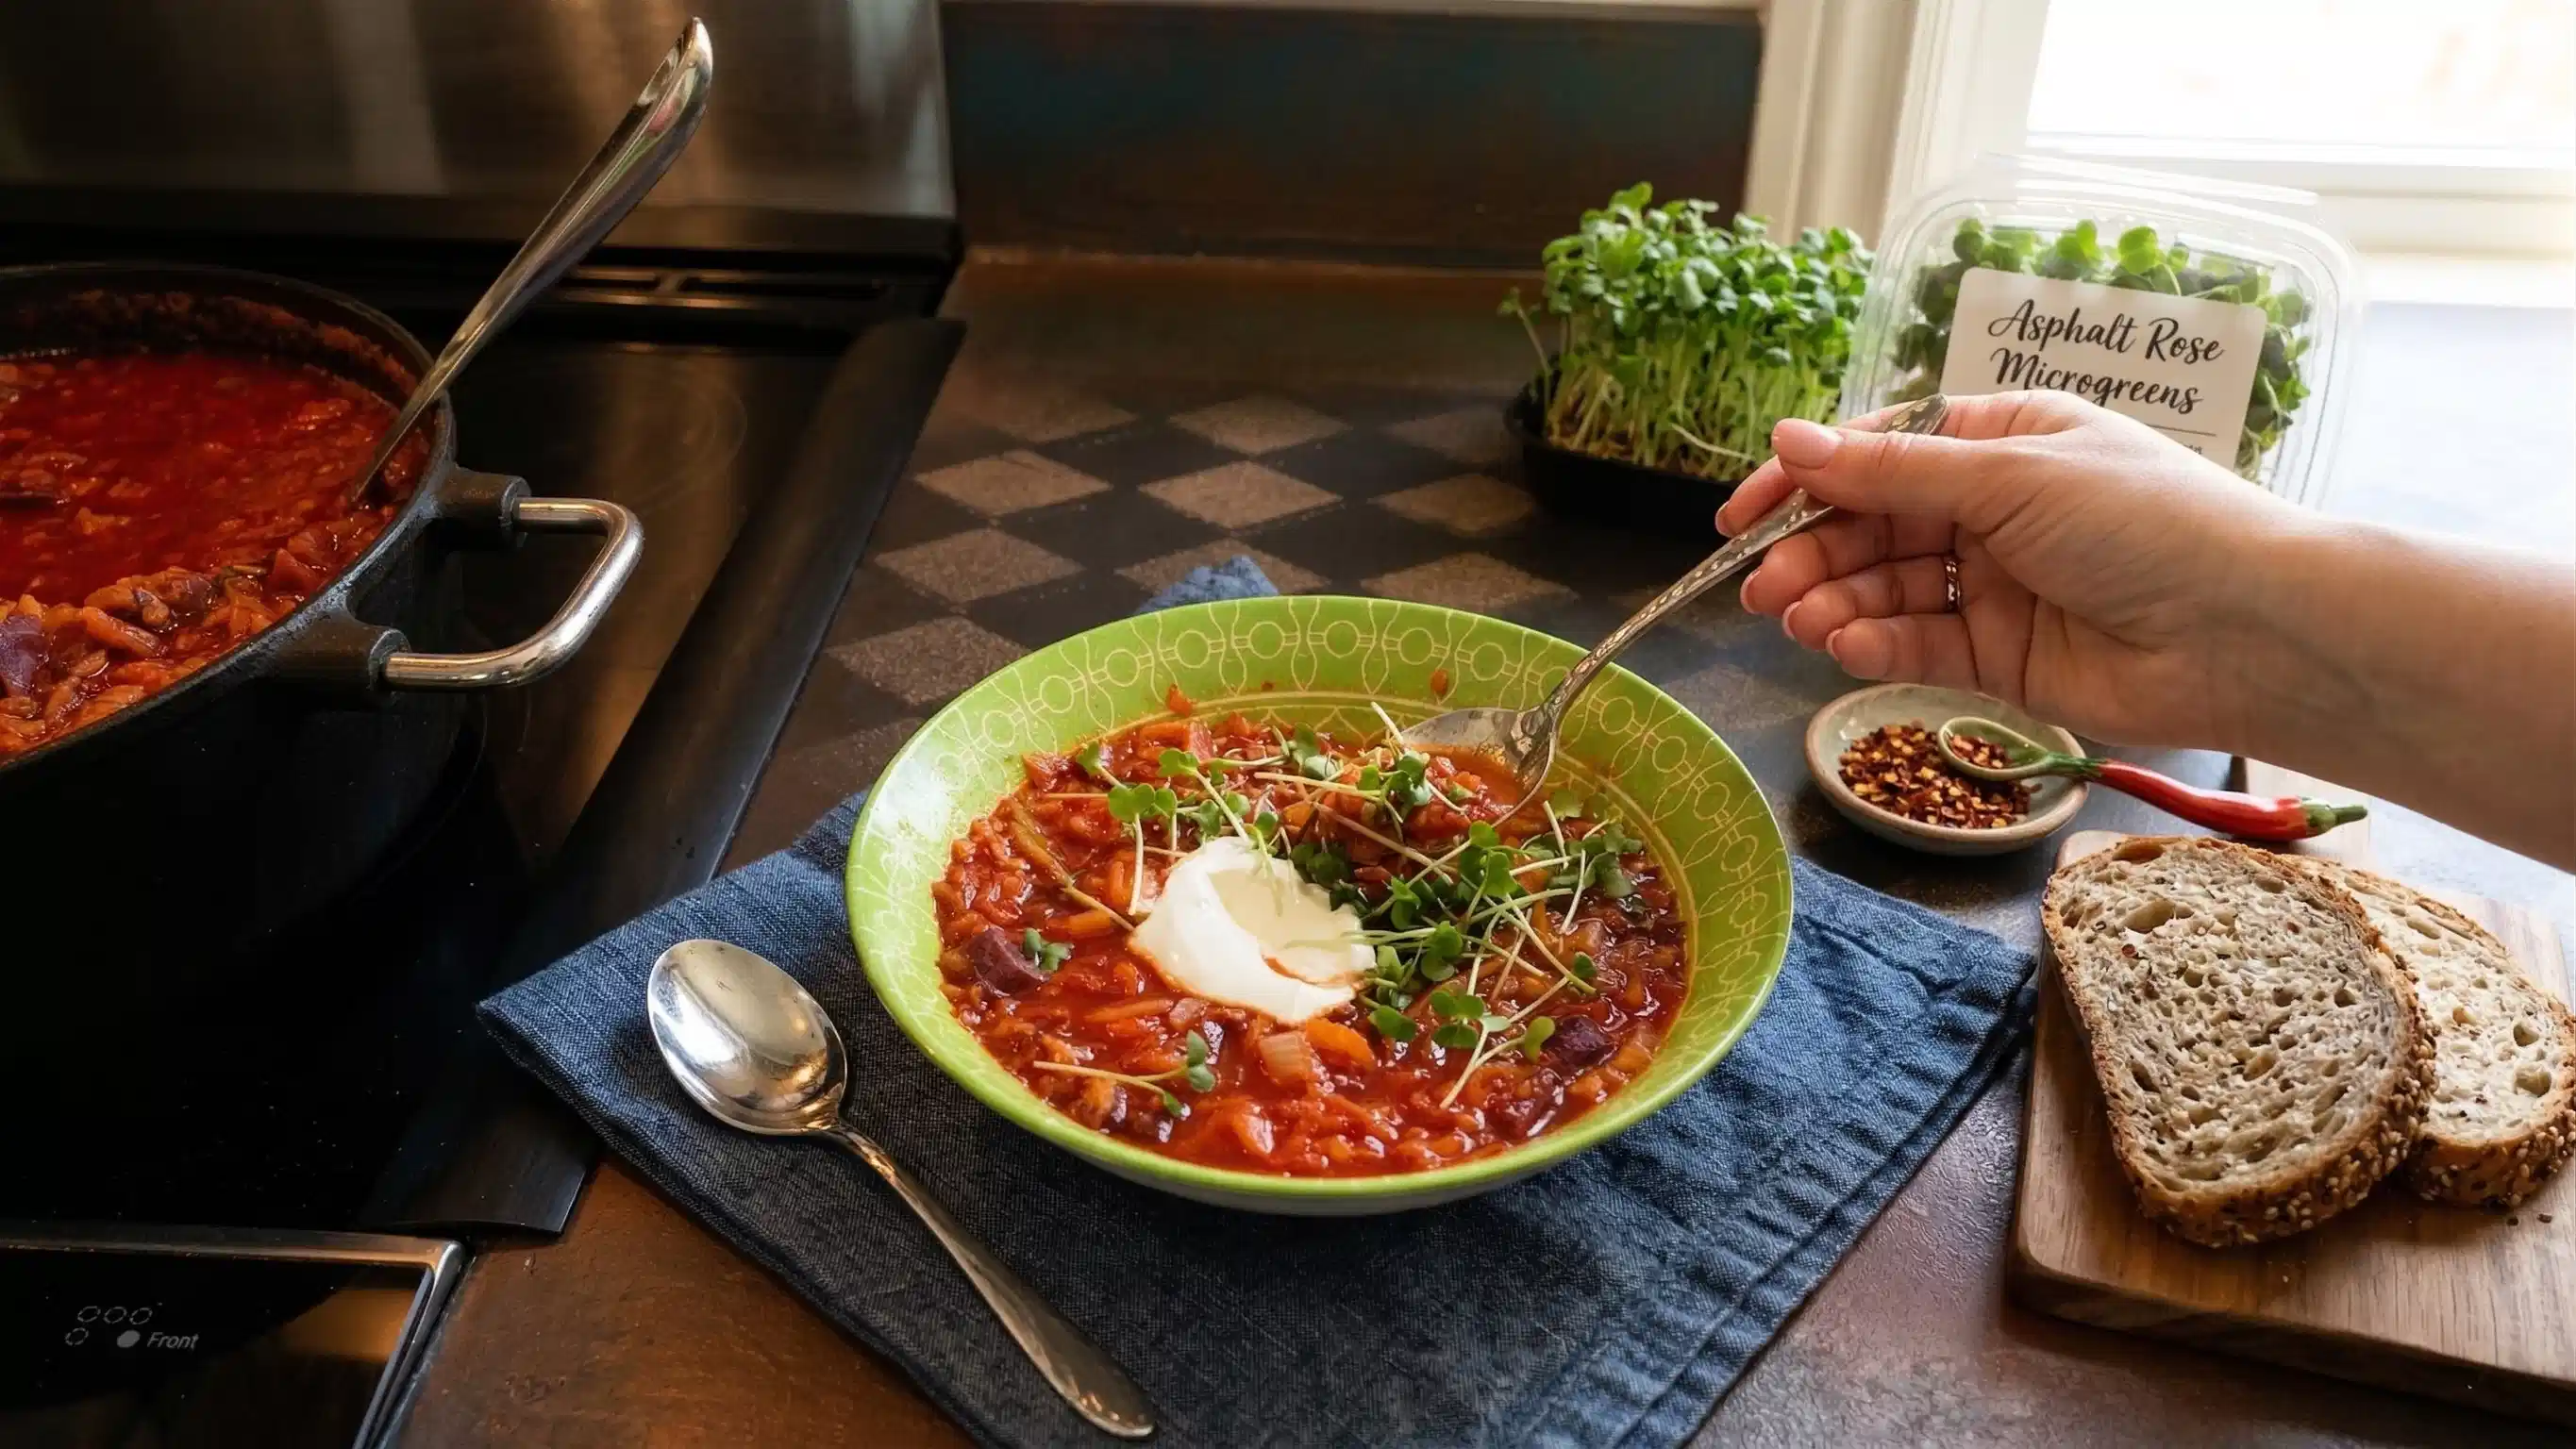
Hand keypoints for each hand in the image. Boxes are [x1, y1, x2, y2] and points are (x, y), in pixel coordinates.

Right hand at [1718, 391, 2306, 750]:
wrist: (2245, 632)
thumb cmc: (2147, 524)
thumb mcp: (2010, 478)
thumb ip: (1892, 473)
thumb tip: (1788, 438)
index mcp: (2004, 440)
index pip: (1879, 452)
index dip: (1805, 479)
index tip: (1740, 516)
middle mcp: (1995, 508)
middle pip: (1873, 525)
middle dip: (1812, 552)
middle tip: (1760, 588)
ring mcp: (1997, 585)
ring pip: (1888, 589)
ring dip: (1836, 602)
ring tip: (1798, 621)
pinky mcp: (2002, 657)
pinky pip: (1921, 646)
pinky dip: (1878, 646)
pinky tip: (1847, 647)